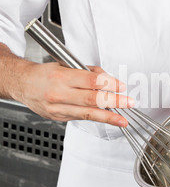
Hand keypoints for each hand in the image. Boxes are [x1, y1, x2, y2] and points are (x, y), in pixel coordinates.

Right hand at [11, 62, 133, 126]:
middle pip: (93, 99)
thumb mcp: (66, 65)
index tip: (121, 86)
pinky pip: (81, 117)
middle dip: (114, 102)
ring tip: (123, 120)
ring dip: (109, 117)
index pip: (92, 80)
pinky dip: (96, 117)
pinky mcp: (59, 117)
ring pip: (88, 114)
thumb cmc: (46, 73)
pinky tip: (107, 118)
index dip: (110, 84)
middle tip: (129, 103)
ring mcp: (59, 108)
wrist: (23, 84)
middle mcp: (60, 94)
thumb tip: (108, 80)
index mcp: (62, 77)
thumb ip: (88, 72)